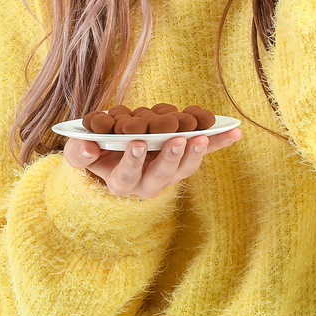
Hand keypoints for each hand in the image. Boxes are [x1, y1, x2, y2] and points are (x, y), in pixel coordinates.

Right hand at [62, 128, 242, 198]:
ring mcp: (169, 174)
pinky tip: (235, 132)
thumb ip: (81, 152)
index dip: (131, 160)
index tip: (135, 142)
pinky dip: (219, 142)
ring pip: (184, 168)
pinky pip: (203, 151)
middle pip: (161, 176)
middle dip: (170, 158)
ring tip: (202, 135)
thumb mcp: (82, 153)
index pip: (126, 175)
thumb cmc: (97, 154)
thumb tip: (89, 146)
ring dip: (196, 152)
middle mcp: (148, 183)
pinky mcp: (184, 161)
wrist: (115, 159)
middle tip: (179, 140)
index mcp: (122, 182)